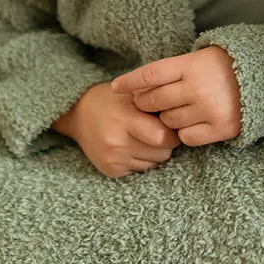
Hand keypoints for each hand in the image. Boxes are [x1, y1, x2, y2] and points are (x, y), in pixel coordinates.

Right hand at [51, 82, 180, 178]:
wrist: (80, 112)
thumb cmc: (114, 99)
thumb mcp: (134, 92)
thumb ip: (157, 102)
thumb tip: (184, 113)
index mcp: (125, 121)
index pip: (163, 137)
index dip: (174, 131)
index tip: (173, 123)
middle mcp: (117, 143)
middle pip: (162, 153)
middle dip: (168, 143)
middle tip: (162, 130)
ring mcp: (113, 159)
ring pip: (154, 163)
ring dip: (156, 152)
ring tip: (146, 137)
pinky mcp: (110, 171)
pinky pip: (141, 170)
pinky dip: (143, 159)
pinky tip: (135, 145)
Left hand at [110, 47, 241, 146]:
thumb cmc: (227, 65)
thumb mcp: (201, 57)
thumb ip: (174, 69)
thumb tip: (137, 85)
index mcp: (193, 64)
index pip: (150, 74)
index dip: (130, 81)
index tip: (115, 87)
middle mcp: (199, 87)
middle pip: (154, 101)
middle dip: (148, 102)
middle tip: (153, 101)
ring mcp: (210, 109)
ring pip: (167, 121)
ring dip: (168, 117)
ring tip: (182, 108)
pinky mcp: (220, 128)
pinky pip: (186, 137)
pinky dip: (185, 131)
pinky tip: (194, 121)